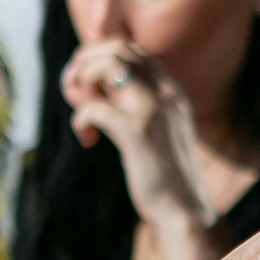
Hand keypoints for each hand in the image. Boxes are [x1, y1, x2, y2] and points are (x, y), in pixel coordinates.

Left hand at [62, 40, 214, 228]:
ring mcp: (153, 109)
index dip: (98, 58)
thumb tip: (88, 89)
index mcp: (171, 89)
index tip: (84, 86)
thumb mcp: (154, 130)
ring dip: (83, 80)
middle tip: (74, 93)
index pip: (130, 48)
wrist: (184, 212)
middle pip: (116, 47)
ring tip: (81, 108)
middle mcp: (165, 91)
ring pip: (108, 63)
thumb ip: (131, 106)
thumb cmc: (163, 176)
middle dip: (85, 62)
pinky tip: (87, 140)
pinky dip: (80, 120)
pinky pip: (94, 108)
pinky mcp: (137, 132)